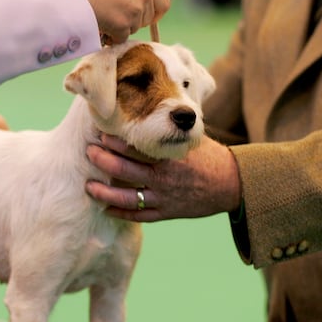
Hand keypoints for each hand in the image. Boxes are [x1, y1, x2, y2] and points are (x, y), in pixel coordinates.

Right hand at [71, 0, 170, 43]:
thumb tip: (144, 1)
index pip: (164, 3)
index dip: (155, 13)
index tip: (146, 18)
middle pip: (147, 19)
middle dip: (133, 21)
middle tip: (115, 14)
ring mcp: (135, 10)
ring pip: (133, 29)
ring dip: (120, 27)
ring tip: (104, 15)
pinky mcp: (123, 25)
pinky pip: (121, 38)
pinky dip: (111, 36)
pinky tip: (101, 24)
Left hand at [85, 134, 241, 221]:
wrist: (232, 184)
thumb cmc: (209, 156)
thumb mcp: (192, 137)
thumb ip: (170, 128)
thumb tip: (152, 106)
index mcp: (169, 156)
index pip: (136, 148)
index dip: (116, 142)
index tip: (101, 134)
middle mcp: (164, 178)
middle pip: (125, 171)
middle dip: (103, 161)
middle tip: (89, 152)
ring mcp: (164, 198)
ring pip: (127, 198)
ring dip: (105, 193)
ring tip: (89, 186)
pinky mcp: (167, 213)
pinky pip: (140, 216)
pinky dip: (121, 214)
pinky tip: (106, 209)